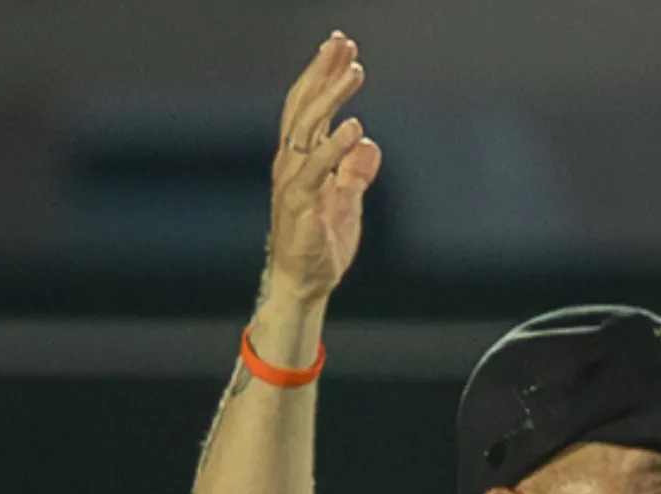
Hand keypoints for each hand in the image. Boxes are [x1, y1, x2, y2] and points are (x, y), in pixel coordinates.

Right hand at [264, 32, 382, 303]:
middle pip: (305, 105)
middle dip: (323, 72)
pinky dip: (334, 145)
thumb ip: (354, 171)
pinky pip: (317, 167)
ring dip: (331, 97)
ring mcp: (293, 180)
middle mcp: (291, 162)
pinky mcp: (300, 202)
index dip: (323, 75)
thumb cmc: (321, 242)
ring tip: (354, 72)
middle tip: (343, 44)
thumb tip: (369, 144)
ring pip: (309, 127)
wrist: (307, 282)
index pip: (309, 106)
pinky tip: (354, 126)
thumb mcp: (346, 199)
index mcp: (301, 159)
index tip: (340, 48)